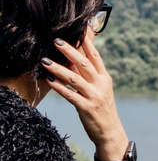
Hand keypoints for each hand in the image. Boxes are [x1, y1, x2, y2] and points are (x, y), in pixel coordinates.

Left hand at [40, 26, 126, 160]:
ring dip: (58, 69)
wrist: (110, 131)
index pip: (95, 56)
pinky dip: (58, 87)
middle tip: (57, 41)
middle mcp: (101, 85)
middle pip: (85, 64)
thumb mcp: (99, 89)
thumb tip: (71, 59)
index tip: (80, 29)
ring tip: (45, 61)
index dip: (87, 42)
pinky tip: (49, 80)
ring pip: (74, 78)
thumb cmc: (101, 108)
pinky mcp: (86, 107)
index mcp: (104, 78)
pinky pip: (70, 95)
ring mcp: (94, 96)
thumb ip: (87, 75)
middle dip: (70, 51)